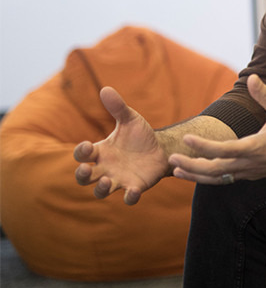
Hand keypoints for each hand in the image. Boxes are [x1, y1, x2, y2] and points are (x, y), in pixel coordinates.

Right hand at [74, 87, 169, 204]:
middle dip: (82, 175)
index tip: (88, 145)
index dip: (81, 153)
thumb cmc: (140, 135)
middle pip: (84, 178)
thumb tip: (105, 89)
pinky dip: (129, 197)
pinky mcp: (135, 187)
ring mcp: (119, 179)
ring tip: (107, 180)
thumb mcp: (130, 119)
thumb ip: (118, 107)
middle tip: (87, 169)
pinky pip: (128, 198)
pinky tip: (133, 191)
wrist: (162, 148)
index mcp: (101, 151)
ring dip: (101, 188)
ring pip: (101, 191)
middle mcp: (105, 168)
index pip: (82, 155)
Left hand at [168, 75, 265, 183]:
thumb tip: (251, 77)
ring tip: (176, 171)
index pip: (224, 150)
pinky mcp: (250, 174)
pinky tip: (196, 172)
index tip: (187, 138)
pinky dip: (208, 177)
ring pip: (218, 179)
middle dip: (192, 166)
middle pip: (215, 170)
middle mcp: (251, 164)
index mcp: (257, 148)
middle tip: (172, 159)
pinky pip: (225, 179)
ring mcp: (250, 172)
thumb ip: (265, 94)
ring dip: (196, 176)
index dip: (203, 146)